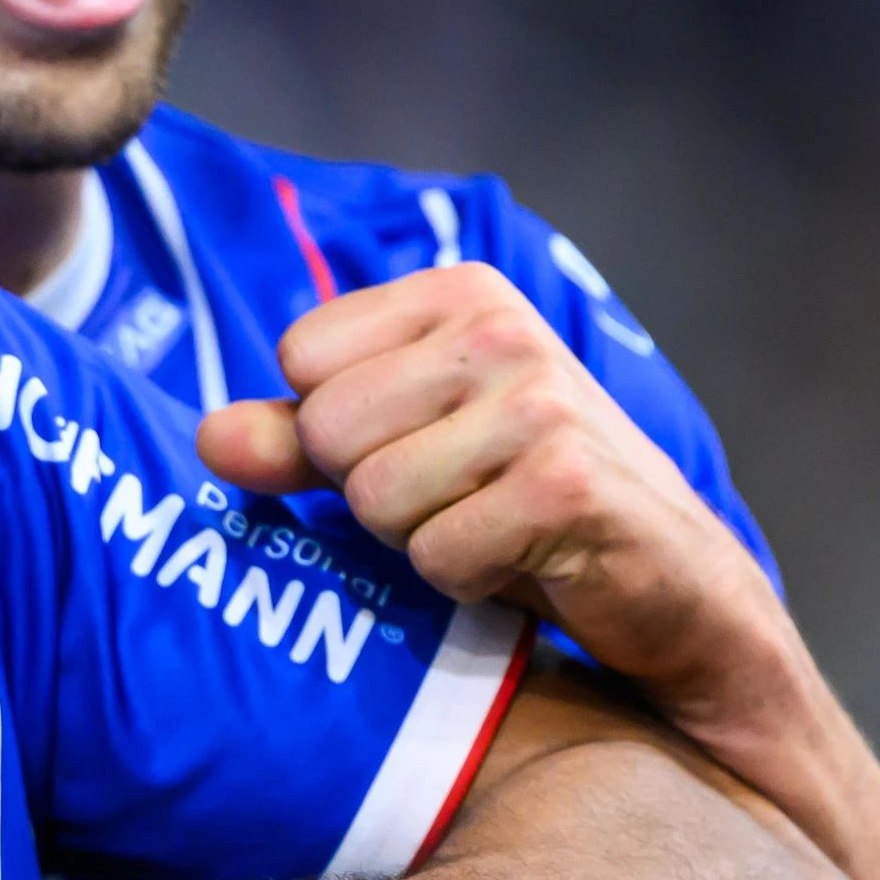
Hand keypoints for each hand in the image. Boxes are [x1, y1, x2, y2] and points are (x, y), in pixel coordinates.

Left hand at [197, 263, 782, 700]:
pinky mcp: (565, 484)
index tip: (420, 444)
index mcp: (460, 294)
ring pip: (374, 498)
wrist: (672, 585)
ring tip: (490, 526)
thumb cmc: (521, 509)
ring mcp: (541, 402)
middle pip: (328, 431)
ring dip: (419, 539)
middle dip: (374, 490)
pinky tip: (523, 561)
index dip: (338, 427)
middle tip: (458, 498)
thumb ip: (295, 441)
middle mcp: (503, 329)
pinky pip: (433, 553)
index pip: (301, 356)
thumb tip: (207, 438)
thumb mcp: (401, 455)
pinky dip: (464, 581)